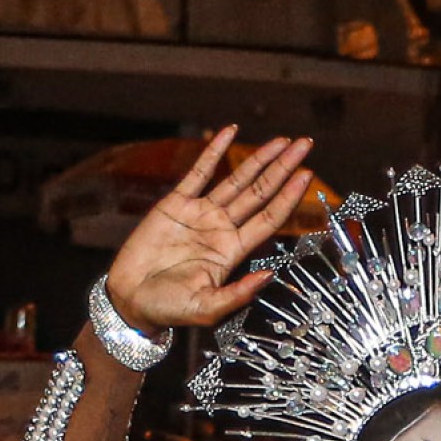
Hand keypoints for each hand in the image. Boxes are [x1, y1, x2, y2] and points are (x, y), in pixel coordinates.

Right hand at [105, 126, 315, 334]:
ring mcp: (201, 214)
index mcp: (233, 252)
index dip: (289, 197)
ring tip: (282, 140)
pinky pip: (199, 172)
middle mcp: (222, 229)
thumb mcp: (207, 308)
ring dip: (259, 159)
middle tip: (305, 145)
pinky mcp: (176, 204)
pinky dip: (214, 151)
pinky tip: (230, 132)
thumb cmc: (169, 309)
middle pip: (261, 193)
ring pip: (237, 180)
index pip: (269, 218)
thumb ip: (238, 294)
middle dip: (283, 169)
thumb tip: (268, 276)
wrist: (132, 299)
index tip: (307, 176)